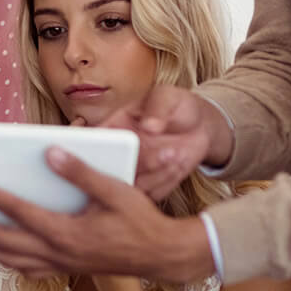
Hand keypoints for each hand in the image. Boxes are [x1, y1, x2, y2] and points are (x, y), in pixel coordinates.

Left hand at [0, 147, 212, 283]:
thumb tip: (51, 153)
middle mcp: (58, 253)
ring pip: (10, 259)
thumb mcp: (115, 191)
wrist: (161, 254)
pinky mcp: (65, 269)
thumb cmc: (141, 221)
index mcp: (67, 232)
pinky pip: (26, 268)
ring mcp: (60, 265)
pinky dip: (5, 260)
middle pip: (3, 242)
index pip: (18, 213)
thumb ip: (81, 173)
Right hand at [102, 85, 231, 201]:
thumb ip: (157, 108)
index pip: (91, 141)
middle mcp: (118, 153)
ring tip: (175, 153)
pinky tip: (178, 162)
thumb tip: (149, 126)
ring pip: (132, 186)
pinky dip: (167, 180)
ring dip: (156, 173)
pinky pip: (152, 193)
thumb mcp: (167, 97)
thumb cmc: (175, 105)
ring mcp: (134, 171)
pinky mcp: (151, 185)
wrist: (198, 125)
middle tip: (163, 151)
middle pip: (109, 170)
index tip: (112, 145)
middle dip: (136, 164)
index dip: (91, 147)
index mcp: (113, 127)